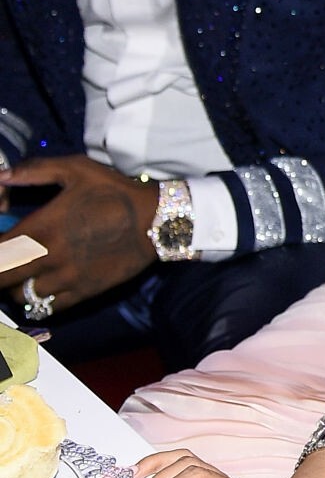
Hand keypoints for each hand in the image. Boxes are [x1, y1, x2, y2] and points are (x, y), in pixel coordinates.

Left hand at [1, 156, 157, 311]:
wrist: (156, 220)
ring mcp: (67, 279)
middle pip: (4, 277)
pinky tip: (39, 289)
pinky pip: (48, 308)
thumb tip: (2, 176)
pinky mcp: (84, 292)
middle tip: (6, 263)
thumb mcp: (75, 170)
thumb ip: (34, 170)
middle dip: (0, 272)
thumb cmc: (114, 192)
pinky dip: (37, 302)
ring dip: (16, 286)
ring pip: (22, 296)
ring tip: (21, 276)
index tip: (1, 244)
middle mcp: (48, 258)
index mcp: (41, 227)